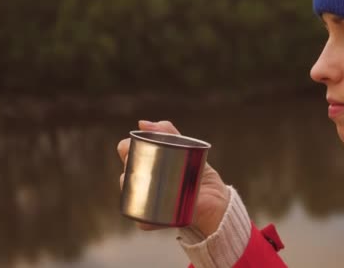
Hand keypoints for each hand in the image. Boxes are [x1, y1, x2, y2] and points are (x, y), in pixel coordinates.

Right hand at [117, 120, 229, 235]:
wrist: (217, 203)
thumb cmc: (199, 175)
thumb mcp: (189, 150)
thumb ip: (172, 134)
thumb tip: (143, 123)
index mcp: (150, 165)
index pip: (129, 154)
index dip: (125, 148)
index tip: (131, 144)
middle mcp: (146, 184)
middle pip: (126, 175)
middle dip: (128, 166)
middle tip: (139, 161)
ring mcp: (151, 203)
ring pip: (130, 196)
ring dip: (130, 189)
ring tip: (142, 183)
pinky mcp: (158, 221)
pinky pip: (144, 221)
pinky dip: (142, 218)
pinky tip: (145, 216)